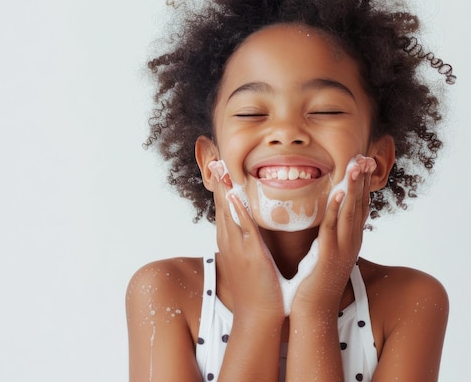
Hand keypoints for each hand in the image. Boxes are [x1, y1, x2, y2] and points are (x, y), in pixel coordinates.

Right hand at [211, 171, 283, 319]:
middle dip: (216, 179)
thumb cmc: (256, 288)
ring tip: (218, 166)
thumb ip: (246, 241)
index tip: (217, 163)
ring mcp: (237, 247)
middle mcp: (229, 240)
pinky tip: (232, 195)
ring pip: (227, 211)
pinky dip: (237, 210)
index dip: (219, 184)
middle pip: (220, 204)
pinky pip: (243, 227)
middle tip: (212, 155)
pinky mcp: (250, 254)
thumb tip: (250, 227)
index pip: (222, 206)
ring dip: (223, 188)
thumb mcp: (247, 258)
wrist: (258, 314)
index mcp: (229, 240)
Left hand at [292, 155, 375, 314]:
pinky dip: (336, 209)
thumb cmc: (316, 280)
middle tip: (366, 156)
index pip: (361, 206)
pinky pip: (333, 228)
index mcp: (351, 239)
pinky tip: (338, 192)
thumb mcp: (327, 251)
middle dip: (363, 179)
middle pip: (361, 204)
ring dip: (354, 187)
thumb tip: (328, 217)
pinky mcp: (329, 256)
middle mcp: (352, 242)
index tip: (365, 162)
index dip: (364, 183)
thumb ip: (331, 234)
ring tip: (357, 165)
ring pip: (351, 212)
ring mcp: (343, 249)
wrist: (313, 309)